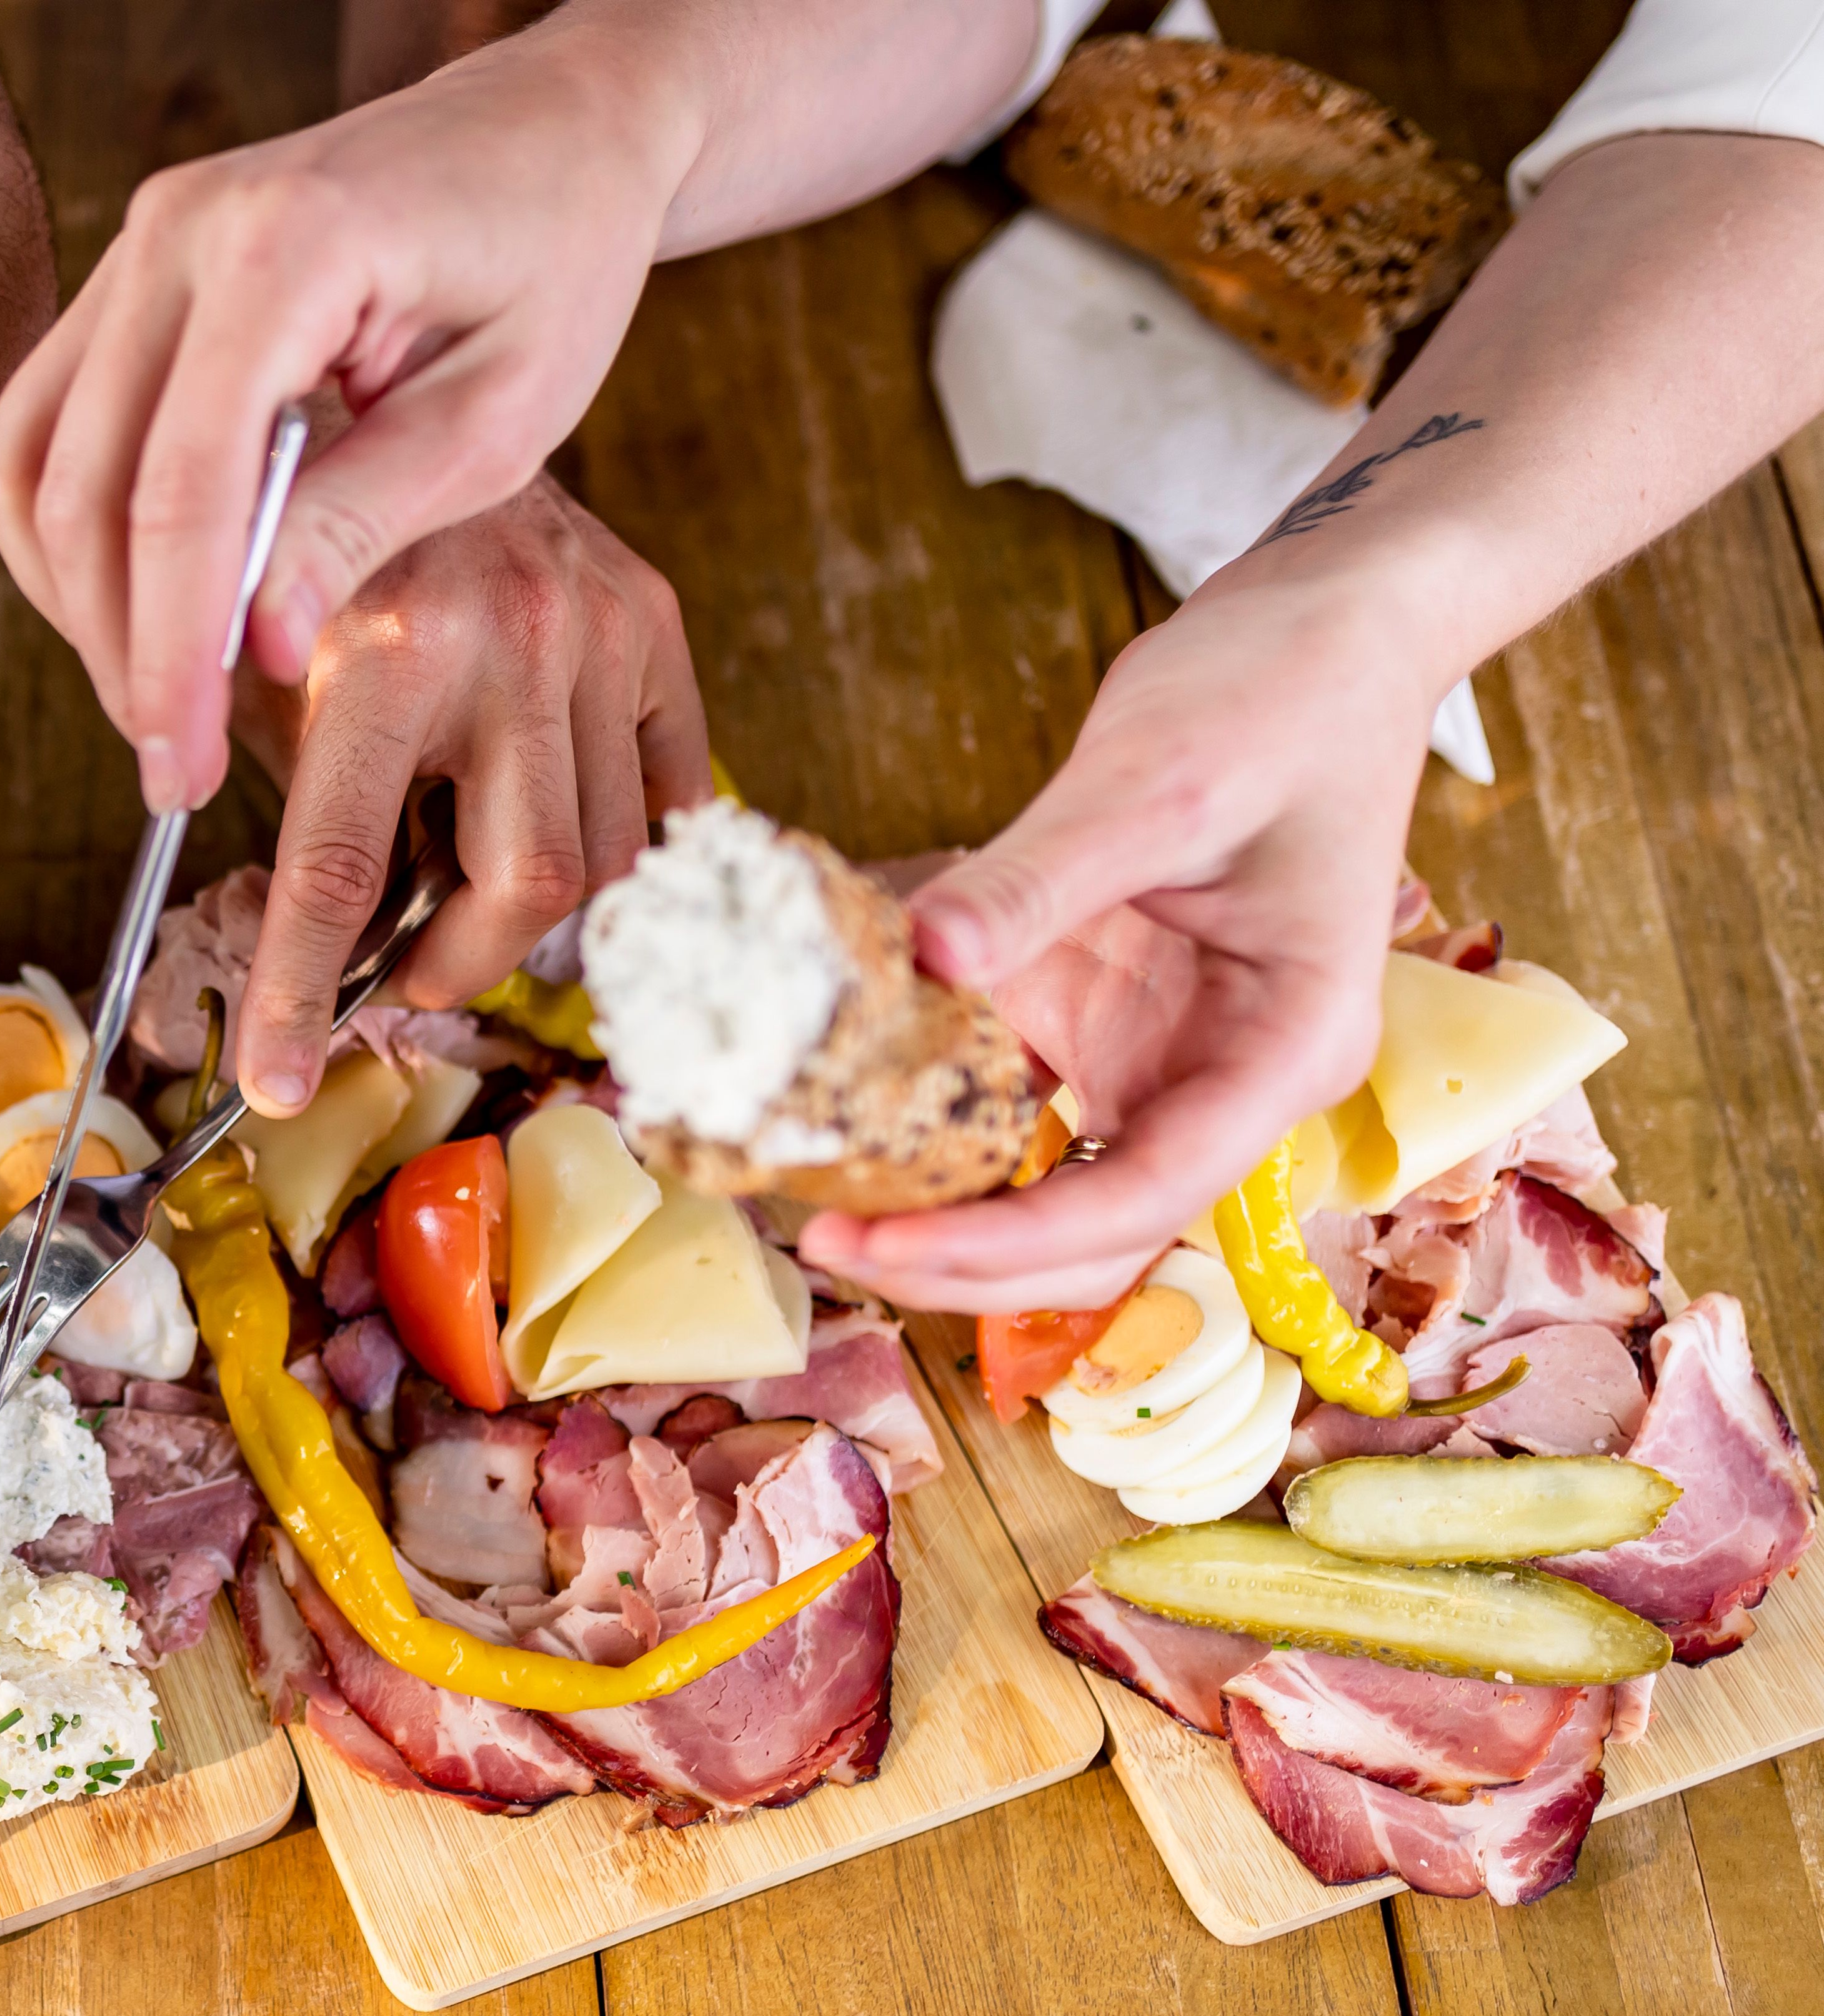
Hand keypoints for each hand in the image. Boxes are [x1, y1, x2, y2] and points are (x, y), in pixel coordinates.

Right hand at [0, 19, 691, 824]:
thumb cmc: (556, 255)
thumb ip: (370, 517)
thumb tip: (255, 647)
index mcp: (288, 243)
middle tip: (175, 766)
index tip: (185, 765)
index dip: (172, 647)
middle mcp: (181, 230)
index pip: (183, 486)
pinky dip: (76, 537)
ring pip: (30, 462)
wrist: (549, 131)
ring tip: (161, 698)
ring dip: (80, 600)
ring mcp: (139, 246)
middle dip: (119, 648)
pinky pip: (45, 427)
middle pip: (83, 484)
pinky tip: (146, 607)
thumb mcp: (504, 409)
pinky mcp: (128, 280)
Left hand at [225, 471, 702, 1109]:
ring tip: (461, 869)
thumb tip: (320, 966)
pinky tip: (540, 819)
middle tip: (403, 968)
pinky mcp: (654, 617)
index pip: (336, 873)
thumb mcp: (270, 672)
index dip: (302, 995)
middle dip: (456, 960)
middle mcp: (503, 636)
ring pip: (603, 856)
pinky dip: (612, 842)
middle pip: (521, 886)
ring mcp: (595, 627)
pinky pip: (667, 794)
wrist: (414, 382)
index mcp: (377, 649)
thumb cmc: (321, 551)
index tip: (278, 1081)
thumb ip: (302, 803)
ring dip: (527, 907)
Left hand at [801, 580, 1432, 1314]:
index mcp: (1286, 1045)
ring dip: (946, 1214)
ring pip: (1057, 1191)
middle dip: (965, 1262)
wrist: (1322, 632)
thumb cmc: (1278, 695)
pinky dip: (941, 1124)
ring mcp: (1172, 1055)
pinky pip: (1025, 1107)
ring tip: (814, 1201)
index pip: (1146, 1195)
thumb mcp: (1152, 783)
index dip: (1009, 1245)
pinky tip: (846, 1115)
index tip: (883, 1244)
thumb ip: (1037, 879)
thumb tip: (921, 954)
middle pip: (1100, 1233)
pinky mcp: (1112, 1018)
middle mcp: (1235, 1076)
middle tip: (820, 1238)